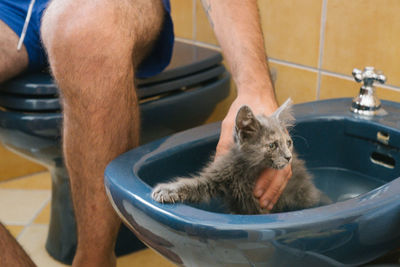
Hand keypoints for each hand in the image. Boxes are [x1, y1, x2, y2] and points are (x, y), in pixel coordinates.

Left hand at [215, 88, 291, 211]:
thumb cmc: (245, 107)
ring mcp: (282, 145)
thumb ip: (226, 144)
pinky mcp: (279, 148)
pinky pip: (282, 168)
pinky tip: (269, 193)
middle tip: (259, 202)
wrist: (256, 91)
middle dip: (271, 189)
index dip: (266, 179)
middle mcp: (281, 142)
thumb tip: (218, 165)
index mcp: (273, 136)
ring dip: (275, 189)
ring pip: (284, 171)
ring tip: (265, 204)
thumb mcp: (231, 123)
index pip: (274, 162)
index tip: (255, 190)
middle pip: (282, 170)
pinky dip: (276, 182)